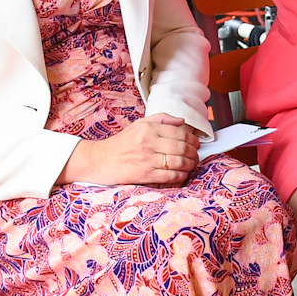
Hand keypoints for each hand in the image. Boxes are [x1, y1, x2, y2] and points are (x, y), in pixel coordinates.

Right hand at [64, 113, 198, 186]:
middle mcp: (148, 142)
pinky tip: (182, 174)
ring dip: (190, 165)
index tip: (196, 144)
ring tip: (191, 165)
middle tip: (195, 156)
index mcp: (148, 128)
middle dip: (194, 153)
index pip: (180, 132)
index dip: (193, 139)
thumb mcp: (139, 124)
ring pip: (179, 162)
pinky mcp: (145, 174)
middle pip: (182, 147)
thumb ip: (161, 119)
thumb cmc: (121, 143)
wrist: (101, 160)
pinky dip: (181, 176)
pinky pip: (171, 176)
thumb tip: (182, 121)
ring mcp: (147, 159)